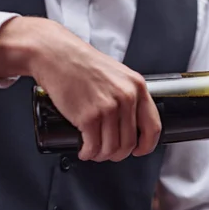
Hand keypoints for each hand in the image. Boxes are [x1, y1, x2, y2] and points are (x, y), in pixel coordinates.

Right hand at [0, 17, 160, 161]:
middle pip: (130, 143)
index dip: (146, 145)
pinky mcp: (88, 117)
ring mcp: (108, 108)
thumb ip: (128, 96)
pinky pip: (93, 146)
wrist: (55, 54)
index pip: (153, 127)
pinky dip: (88, 153)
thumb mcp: (117, 75)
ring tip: (94, 151)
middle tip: (109, 152)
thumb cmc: (82, 63)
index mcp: (137, 88)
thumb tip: (131, 123)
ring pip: (112, 148)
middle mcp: (126, 98)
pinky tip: (85, 150)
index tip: (139, 150)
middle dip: (118, 154)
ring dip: (102, 155)